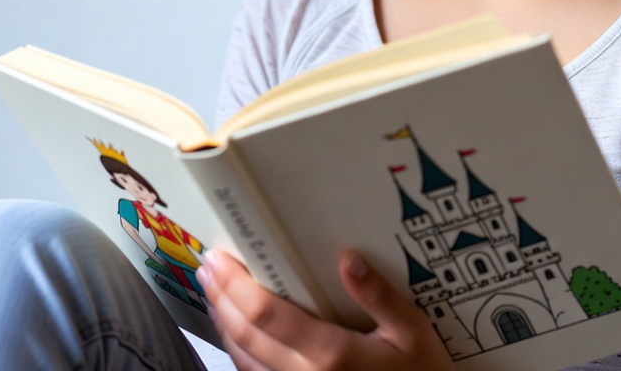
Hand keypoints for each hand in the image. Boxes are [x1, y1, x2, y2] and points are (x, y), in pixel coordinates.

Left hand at [197, 249, 453, 370]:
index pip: (267, 316)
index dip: (235, 287)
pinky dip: (238, 352)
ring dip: (223, 324)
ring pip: (243, 361)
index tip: (219, 260)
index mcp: (332, 354)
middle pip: (245, 335)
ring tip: (215, 292)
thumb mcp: (413, 332)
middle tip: (207, 267)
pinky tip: (237, 332)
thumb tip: (348, 259)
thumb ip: (380, 296)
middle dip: (220, 298)